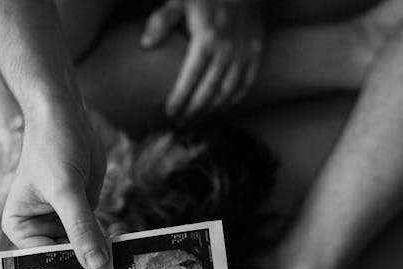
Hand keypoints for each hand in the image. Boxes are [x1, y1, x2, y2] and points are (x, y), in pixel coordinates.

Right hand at [2, 103, 109, 268]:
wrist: (64, 116)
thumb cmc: (52, 147)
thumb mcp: (66, 190)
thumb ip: (81, 228)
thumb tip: (97, 265)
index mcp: (20, 228)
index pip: (45, 259)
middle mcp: (39, 229)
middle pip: (66, 257)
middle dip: (88, 264)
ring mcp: (62, 222)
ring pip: (85, 247)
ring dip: (104, 252)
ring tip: (125, 261)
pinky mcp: (83, 212)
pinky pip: (98, 233)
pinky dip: (111, 238)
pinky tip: (126, 241)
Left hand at [141, 0, 263, 122]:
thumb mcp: (179, 1)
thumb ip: (161, 20)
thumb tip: (146, 44)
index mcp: (206, 38)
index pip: (190, 77)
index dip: (179, 98)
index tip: (168, 113)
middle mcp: (227, 48)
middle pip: (208, 89)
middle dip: (193, 110)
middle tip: (180, 123)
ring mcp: (244, 52)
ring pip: (227, 91)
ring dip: (211, 109)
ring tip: (196, 120)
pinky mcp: (256, 52)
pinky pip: (245, 83)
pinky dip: (233, 100)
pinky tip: (220, 108)